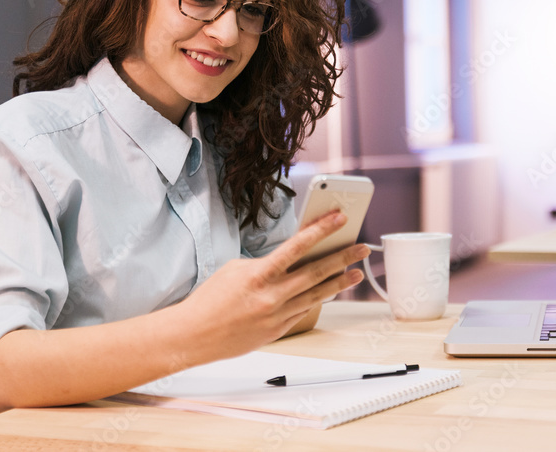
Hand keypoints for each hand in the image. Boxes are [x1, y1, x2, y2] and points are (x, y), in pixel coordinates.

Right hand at [175, 211, 369, 361]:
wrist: (194, 336)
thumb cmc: (210, 300)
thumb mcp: (234, 269)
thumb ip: (264, 264)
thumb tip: (287, 262)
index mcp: (260, 274)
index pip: (298, 246)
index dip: (321, 230)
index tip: (339, 219)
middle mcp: (273, 295)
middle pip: (317, 272)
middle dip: (343, 256)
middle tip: (362, 247)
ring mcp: (277, 315)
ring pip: (317, 295)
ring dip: (339, 282)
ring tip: (356, 272)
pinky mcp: (278, 331)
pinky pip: (303, 311)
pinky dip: (317, 299)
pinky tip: (329, 291)